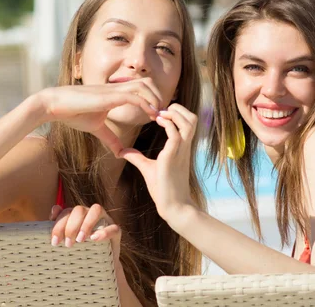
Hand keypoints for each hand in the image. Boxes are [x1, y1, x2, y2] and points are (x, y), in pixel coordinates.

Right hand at [39, 79, 161, 155]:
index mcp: (115, 93)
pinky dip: (145, 103)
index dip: (153, 99)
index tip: (159, 115)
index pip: (141, 89)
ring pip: (144, 86)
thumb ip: (109, 138)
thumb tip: (120, 152)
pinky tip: (151, 114)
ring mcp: (113, 90)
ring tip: (160, 115)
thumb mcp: (96, 128)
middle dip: (159, 96)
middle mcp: (117, 88)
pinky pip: (133, 96)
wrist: (55, 105)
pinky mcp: (109, 96)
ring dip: (155, 99)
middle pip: (147, 83)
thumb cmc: (73, 113)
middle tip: (165, 114)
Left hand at [50, 204, 120, 262]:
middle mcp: (90, 213)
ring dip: (86, 224)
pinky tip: (94, 239)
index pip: (67, 211)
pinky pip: (113, 227)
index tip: (55, 242)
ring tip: (80, 240)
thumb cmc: (79, 251)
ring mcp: (105, 220)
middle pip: (79, 209)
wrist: (98, 267)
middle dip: (71, 227)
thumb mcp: (67, 240)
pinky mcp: (116, 231)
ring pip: (96, 209)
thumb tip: (55, 209)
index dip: (59, 225)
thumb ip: (60, 225)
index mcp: (77, 214)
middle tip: (68, 244)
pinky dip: (104, 232)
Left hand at [119, 103, 196, 219]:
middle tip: (162, 110)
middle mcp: (184, 147)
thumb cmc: (163, 189)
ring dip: (175, 114)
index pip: (190, 122)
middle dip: (179, 109)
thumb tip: (122, 151)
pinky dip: (167, 124)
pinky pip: (175, 134)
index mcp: (182, 147)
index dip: (179, 112)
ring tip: (160, 114)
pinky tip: (157, 122)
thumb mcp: (147, 168)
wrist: (172, 206)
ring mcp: (180, 151)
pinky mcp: (172, 157)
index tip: (161, 113)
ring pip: (188, 123)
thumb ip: (136, 157)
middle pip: (193, 118)